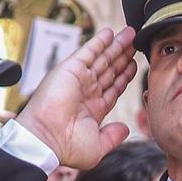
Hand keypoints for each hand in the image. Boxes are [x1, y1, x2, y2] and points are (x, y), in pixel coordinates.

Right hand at [11, 26, 138, 168]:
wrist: (46, 140)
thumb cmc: (66, 148)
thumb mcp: (98, 147)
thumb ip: (113, 137)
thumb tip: (125, 129)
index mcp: (93, 109)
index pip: (113, 87)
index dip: (124, 75)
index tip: (134, 64)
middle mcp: (86, 92)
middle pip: (110, 69)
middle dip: (123, 56)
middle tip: (135, 42)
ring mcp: (79, 79)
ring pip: (102, 58)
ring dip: (116, 45)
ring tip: (130, 34)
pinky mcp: (71, 69)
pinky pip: (88, 52)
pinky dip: (99, 41)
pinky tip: (110, 33)